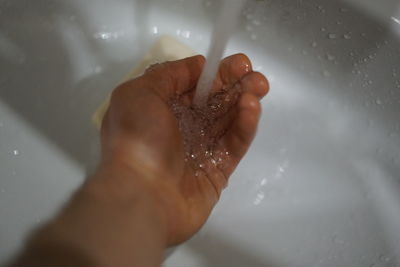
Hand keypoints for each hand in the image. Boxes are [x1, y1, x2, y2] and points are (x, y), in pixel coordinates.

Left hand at [99, 54, 268, 244]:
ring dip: (244, 101)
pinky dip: (245, 125)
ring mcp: (200, 150)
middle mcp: (181, 128)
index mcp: (161, 110)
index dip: (216, 73)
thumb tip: (199, 66)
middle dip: (236, 85)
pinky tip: (251, 108)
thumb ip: (169, 75)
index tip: (237, 64)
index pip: (194, 86)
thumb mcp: (140, 94)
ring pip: (228, 121)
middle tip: (255, 77)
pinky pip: (234, 144)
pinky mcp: (217, 170)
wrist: (141, 196)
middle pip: (214, 102)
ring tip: (259, 87)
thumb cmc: (137, 139)